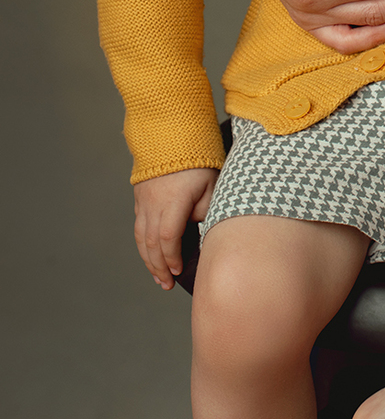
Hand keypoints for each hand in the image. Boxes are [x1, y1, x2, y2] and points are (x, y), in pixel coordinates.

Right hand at [133, 169, 218, 289]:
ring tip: (158, 277)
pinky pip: (138, 227)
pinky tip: (150, 255)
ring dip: (148, 261)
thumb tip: (201, 233)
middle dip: (159, 268)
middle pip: (151, 243)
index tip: (179, 271)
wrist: (171, 133)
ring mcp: (143, 201)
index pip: (168, 237)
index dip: (172, 258)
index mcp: (173, 200)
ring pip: (141, 238)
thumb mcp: (211, 184)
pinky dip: (143, 245)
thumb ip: (206, 210)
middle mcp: (154, 204)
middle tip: (167, 285)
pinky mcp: (139, 199)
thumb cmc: (198, 160)